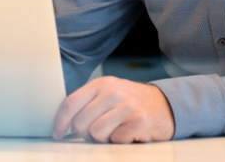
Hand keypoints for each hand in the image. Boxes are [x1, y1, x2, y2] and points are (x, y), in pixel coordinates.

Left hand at [52, 76, 174, 142]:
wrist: (166, 105)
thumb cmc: (132, 102)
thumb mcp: (110, 93)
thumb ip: (89, 102)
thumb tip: (64, 121)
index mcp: (102, 84)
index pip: (70, 103)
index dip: (60, 122)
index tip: (58, 133)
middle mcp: (113, 92)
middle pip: (80, 122)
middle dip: (86, 133)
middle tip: (99, 131)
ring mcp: (127, 106)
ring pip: (96, 133)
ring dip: (104, 138)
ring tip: (115, 130)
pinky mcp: (139, 121)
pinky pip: (115, 140)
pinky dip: (120, 141)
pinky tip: (129, 132)